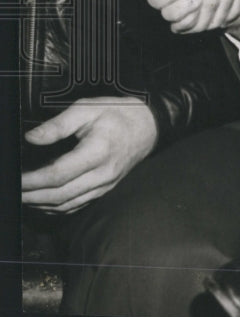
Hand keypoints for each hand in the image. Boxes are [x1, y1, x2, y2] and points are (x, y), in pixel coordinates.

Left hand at [21, 97, 157, 212]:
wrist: (149, 126)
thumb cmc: (120, 114)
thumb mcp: (88, 108)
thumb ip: (58, 124)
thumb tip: (32, 137)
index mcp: (98, 151)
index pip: (58, 174)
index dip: (32, 180)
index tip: (15, 179)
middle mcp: (103, 173)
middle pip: (59, 195)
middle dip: (31, 196)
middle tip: (12, 191)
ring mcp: (105, 185)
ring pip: (67, 205)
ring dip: (41, 204)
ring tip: (23, 196)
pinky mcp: (105, 189)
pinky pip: (77, 205)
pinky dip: (56, 208)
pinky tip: (43, 201)